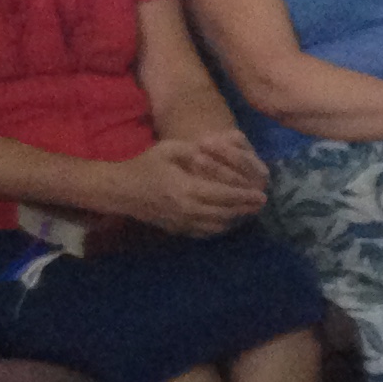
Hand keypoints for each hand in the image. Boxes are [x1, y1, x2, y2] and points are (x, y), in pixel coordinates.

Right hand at [117, 139, 268, 236]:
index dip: (244, 196)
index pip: (223, 195)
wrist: (120, 191)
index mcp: (187, 189)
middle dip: (245, 209)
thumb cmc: (145, 165)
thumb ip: (195, 150)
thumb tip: (216, 152)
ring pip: (216, 226)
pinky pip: (204, 232)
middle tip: (262, 204)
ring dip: (234, 220)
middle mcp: (187, 210)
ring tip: (249, 212)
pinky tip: (228, 220)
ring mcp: (181, 223)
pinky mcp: (177, 229)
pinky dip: (219, 227)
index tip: (262, 194)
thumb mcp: (169, 149)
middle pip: (224, 213)